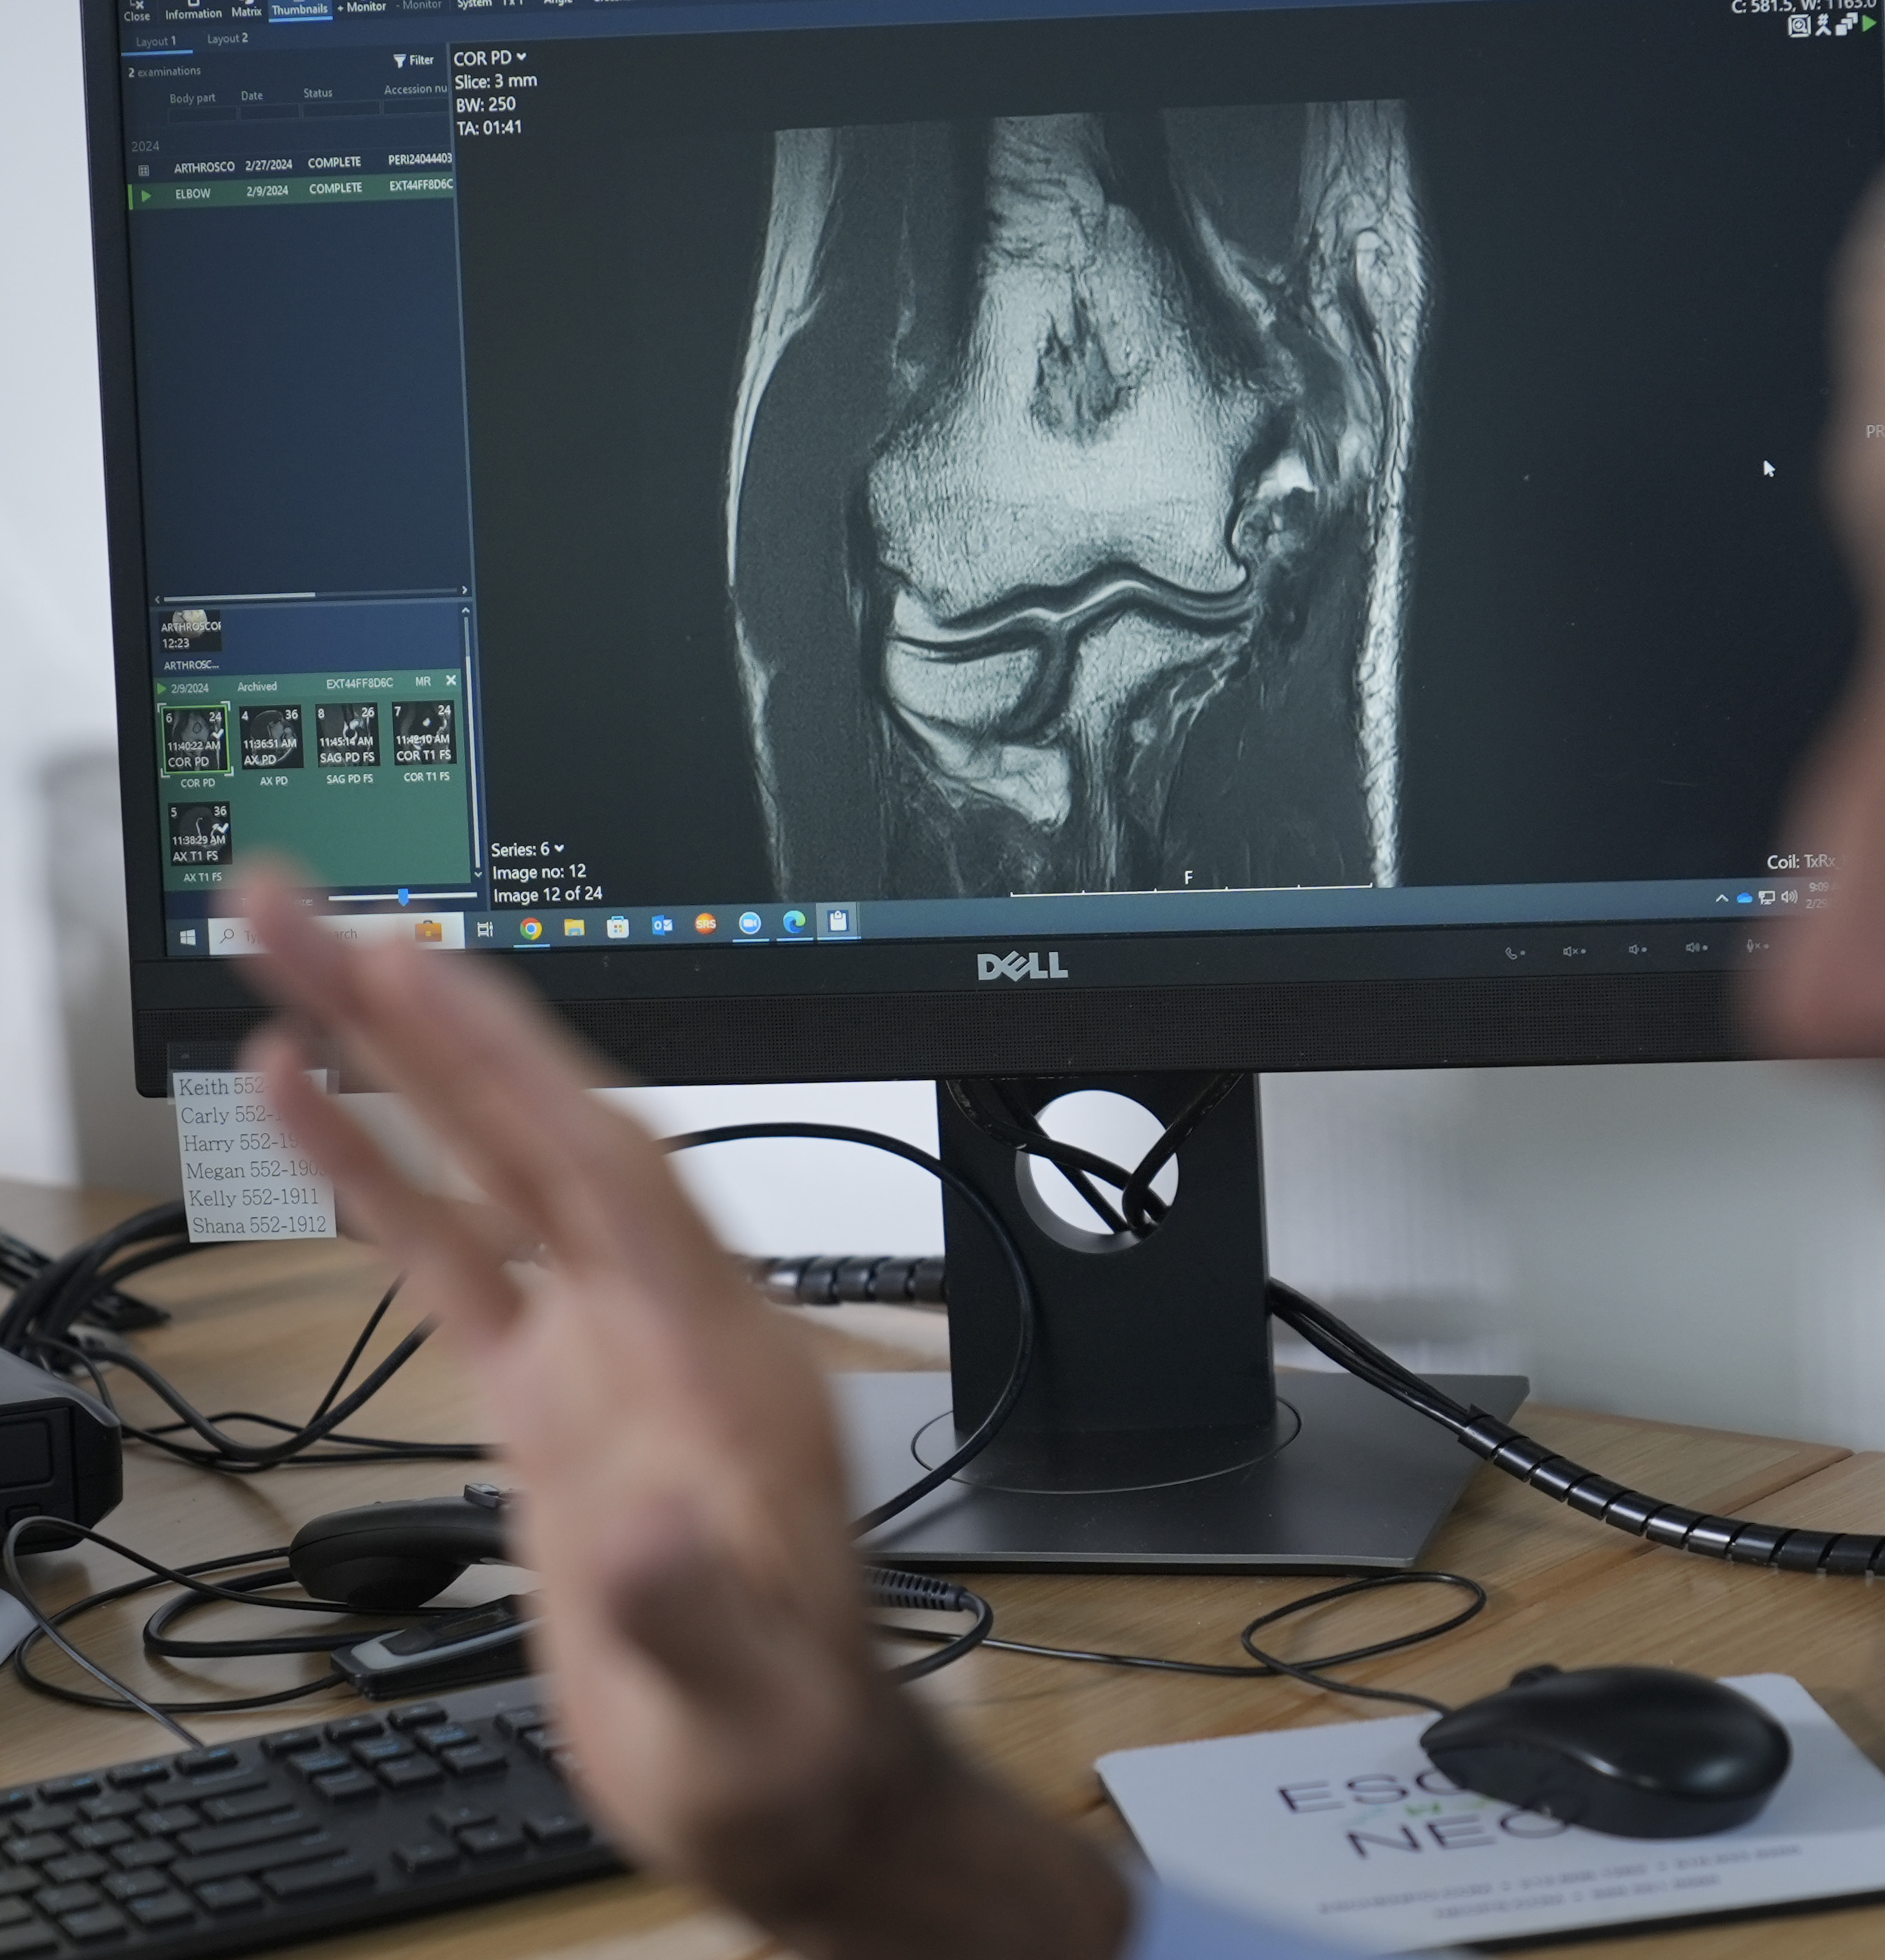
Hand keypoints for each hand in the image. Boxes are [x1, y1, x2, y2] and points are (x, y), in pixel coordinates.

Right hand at [231, 872, 1129, 1959]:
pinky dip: (379, 1175)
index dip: (518, 1069)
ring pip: (488, 1168)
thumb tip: (649, 1529)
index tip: (426, 968)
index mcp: (718, 1359)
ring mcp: (600, 1349)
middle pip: (538, 1129)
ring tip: (291, 957)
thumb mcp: (747, 1699)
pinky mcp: (549, 1397)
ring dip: (396, 1063)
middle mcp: (661, 1324)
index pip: (608, 1171)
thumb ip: (695, 1609)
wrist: (788, 1783)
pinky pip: (454, 1256)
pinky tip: (307, 1104)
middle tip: (314, 905)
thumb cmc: (783, 1736)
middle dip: (433, 1014)